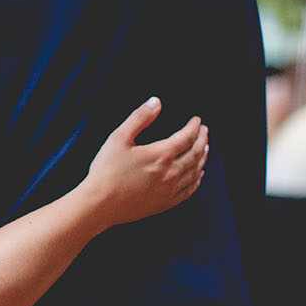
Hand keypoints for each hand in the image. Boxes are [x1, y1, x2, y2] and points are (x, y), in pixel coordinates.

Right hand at [84, 97, 208, 230]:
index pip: (186, 137)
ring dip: (203, 158)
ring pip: (196, 171)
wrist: (100, 204)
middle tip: (204, 131)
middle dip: (202, 140)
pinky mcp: (165, 203)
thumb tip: (155, 102)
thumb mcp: (118, 138)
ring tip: (205, 149)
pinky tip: (198, 175)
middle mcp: (171, 172)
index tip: (197, 120)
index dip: (194, 127)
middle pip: (195, 153)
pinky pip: (190, 190)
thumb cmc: (106, 171)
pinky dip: (197, 179)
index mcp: (161, 154)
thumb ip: (139, 118)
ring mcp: (170, 190)